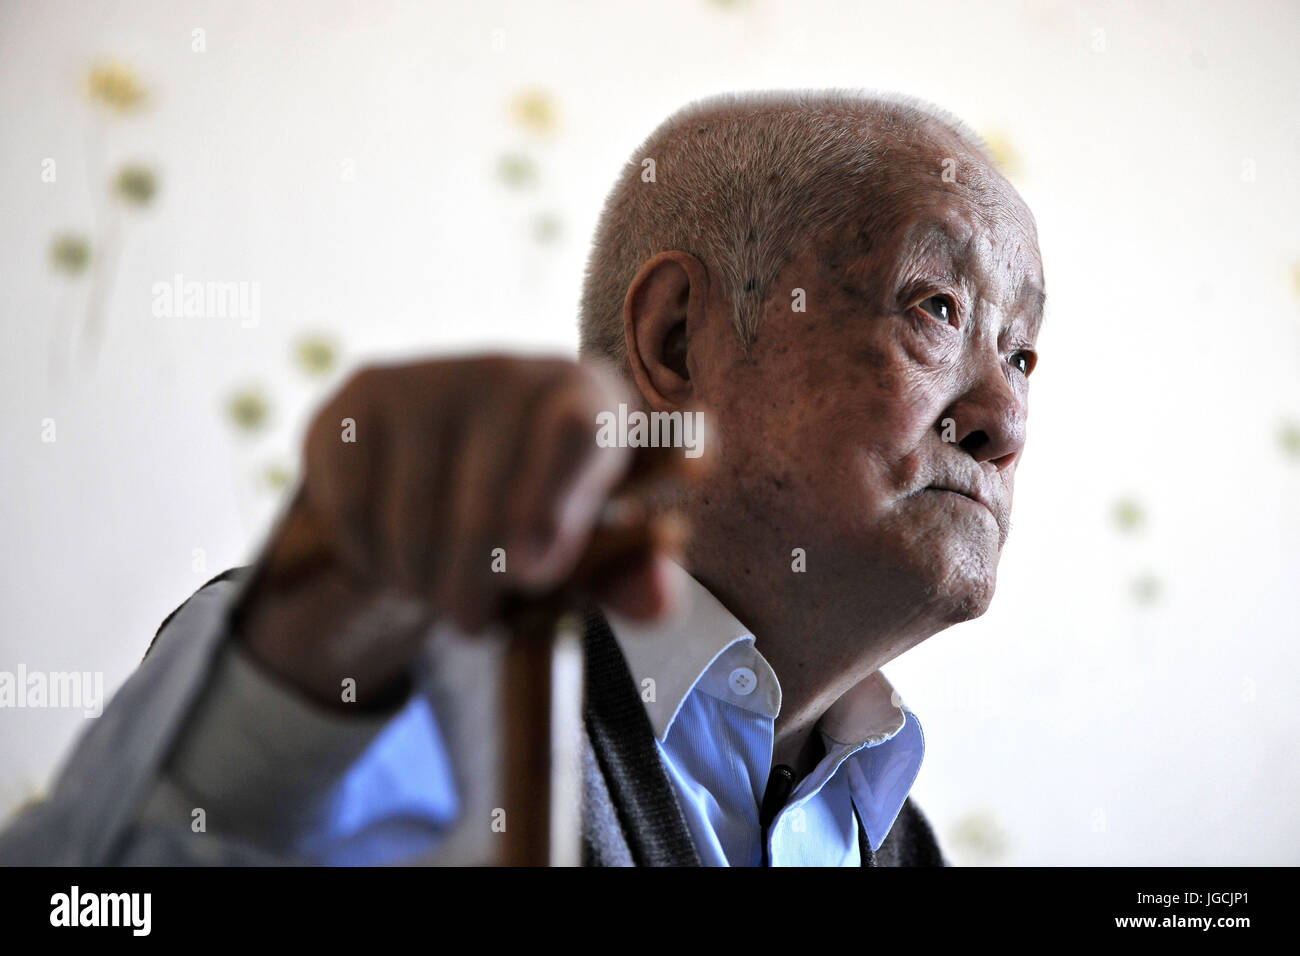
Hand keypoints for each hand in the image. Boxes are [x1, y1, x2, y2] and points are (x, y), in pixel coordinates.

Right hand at [234, 355, 685, 709]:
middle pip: (486, 504)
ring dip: (421, 582)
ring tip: (437, 586)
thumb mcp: (594, 557)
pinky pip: (355, 507)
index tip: (532, 574)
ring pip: (414, 520)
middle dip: (475, 587)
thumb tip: (657, 600)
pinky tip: (392, 552)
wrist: (443, 480)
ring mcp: (434, 375)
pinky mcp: (364, 394)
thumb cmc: (540, 519)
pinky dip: (371, 555)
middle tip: (474, 619)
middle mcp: (515, 370)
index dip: (552, 509)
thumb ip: (633, 582)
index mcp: (593, 399)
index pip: (581, 431)